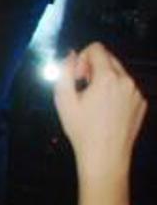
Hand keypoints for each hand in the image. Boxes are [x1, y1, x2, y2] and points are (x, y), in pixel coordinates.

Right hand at [54, 43, 146, 180]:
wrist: (105, 156)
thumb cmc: (82, 130)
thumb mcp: (63, 98)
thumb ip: (65, 70)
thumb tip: (71, 55)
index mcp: (107, 78)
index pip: (97, 48)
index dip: (82, 57)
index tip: (78, 75)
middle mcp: (126, 82)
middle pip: (109, 58)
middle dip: (93, 66)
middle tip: (83, 86)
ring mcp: (136, 93)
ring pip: (119, 73)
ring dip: (105, 79)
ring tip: (94, 100)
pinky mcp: (141, 104)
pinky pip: (127, 87)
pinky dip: (116, 91)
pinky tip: (106, 109)